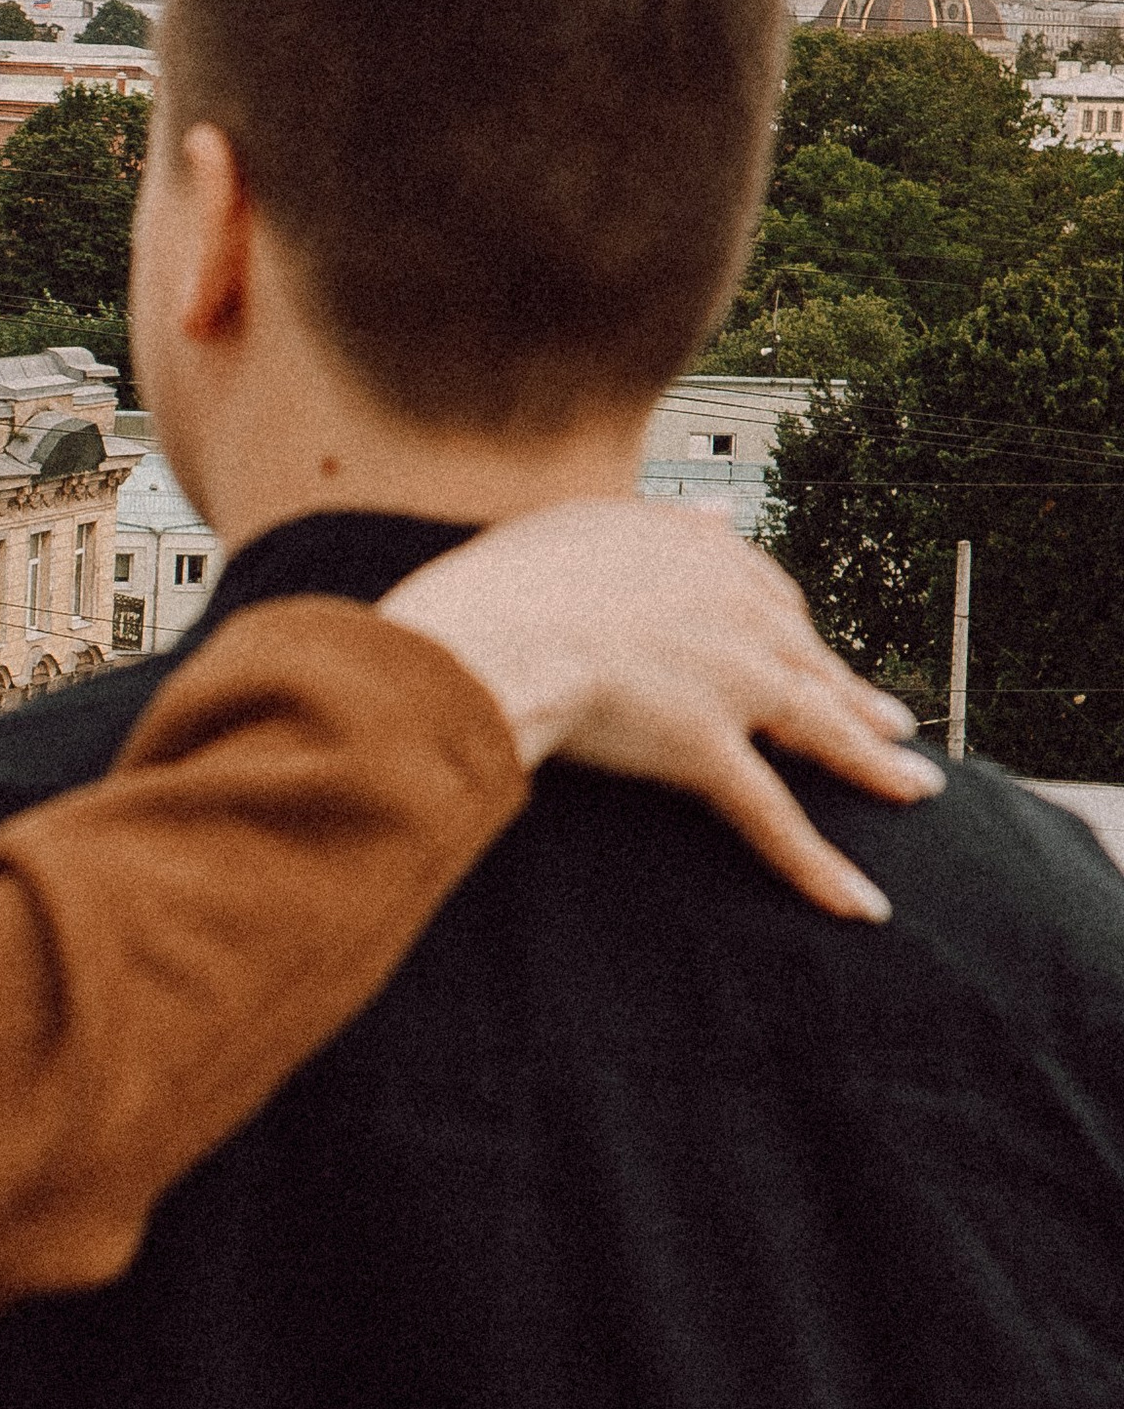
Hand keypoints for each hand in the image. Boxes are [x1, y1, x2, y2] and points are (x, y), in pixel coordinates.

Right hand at [380, 499, 940, 921]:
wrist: (494, 631)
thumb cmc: (505, 582)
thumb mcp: (582, 523)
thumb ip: (657, 522)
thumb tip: (713, 505)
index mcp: (697, 555)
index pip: (766, 596)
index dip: (790, 632)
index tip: (804, 650)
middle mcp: (730, 611)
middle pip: (810, 659)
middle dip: (854, 694)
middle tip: (890, 722)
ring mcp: (728, 682)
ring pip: (820, 728)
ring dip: (874, 763)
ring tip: (914, 788)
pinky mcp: (707, 749)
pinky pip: (773, 816)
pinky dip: (818, 865)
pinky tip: (860, 903)